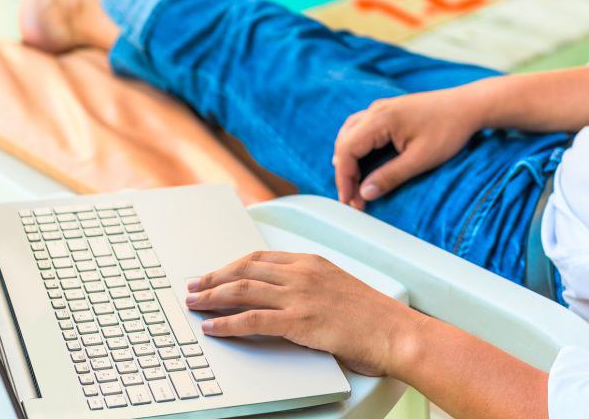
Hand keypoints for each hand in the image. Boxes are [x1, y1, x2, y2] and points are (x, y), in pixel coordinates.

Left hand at [186, 251, 423, 376]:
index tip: (214, 273)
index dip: (231, 265)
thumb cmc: (372, 316)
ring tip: (193, 303)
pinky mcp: (298, 321)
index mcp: (311, 262)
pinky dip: (226, 323)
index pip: (259, 258)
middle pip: (245, 269)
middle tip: (193, 286)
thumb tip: (284, 298)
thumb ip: (310, 287)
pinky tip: (212, 326)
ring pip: (242, 290)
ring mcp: (299, 295)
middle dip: (213, 277)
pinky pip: (251, 320)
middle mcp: (301, 273)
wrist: (395, 331)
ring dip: (211, 297)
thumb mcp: (338, 288)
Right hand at [333, 88, 481, 208]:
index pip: (347, 149)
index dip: (344, 178)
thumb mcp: (421, 159)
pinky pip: (361, 129)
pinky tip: (363, 163)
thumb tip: (365, 193)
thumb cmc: (449, 130)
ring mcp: (381, 108)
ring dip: (348, 159)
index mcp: (380, 119)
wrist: (469, 106)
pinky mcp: (388, 111)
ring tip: (354, 184)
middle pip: (344, 142)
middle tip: (353, 198)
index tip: (350, 200)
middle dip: (345, 172)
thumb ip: (390, 176)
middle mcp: (376, 110)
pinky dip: (357, 147)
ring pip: (350, 134)